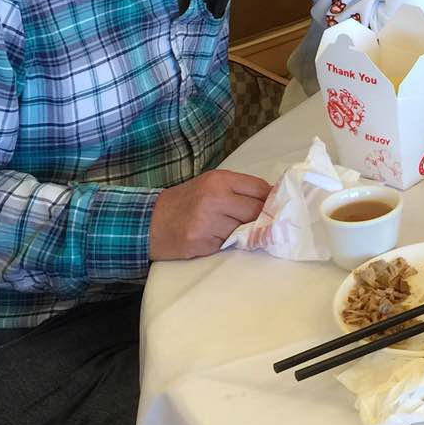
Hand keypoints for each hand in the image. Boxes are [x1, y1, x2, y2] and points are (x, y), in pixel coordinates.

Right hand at [148, 169, 271, 259]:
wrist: (149, 221)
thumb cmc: (185, 201)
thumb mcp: (211, 184)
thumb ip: (239, 188)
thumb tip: (272, 198)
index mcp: (220, 180)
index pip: (260, 189)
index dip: (270, 199)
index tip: (275, 206)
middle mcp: (214, 199)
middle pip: (256, 211)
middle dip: (259, 218)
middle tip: (257, 221)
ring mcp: (207, 223)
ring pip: (243, 230)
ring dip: (242, 232)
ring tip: (229, 228)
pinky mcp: (201, 244)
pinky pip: (227, 244)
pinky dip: (226, 243)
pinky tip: (214, 237)